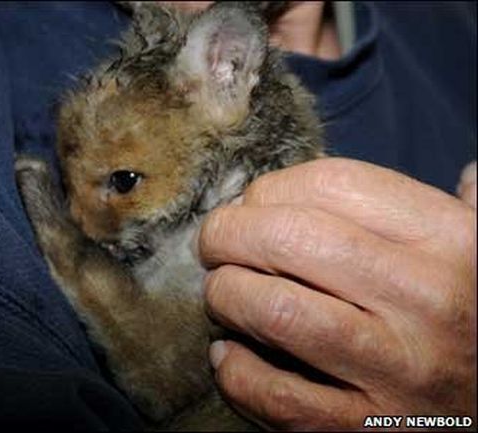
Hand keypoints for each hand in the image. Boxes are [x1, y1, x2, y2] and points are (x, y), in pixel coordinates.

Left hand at [198, 158, 475, 429]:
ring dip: (225, 293)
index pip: (330, 184)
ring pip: (273, 311)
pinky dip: (235, 372)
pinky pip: (277, 396)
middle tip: (216, 243)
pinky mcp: (367, 429)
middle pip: (288, 238)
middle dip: (227, 233)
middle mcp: (425, 299)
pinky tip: (228, 355)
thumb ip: (467, 208)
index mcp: (449, 240)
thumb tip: (464, 174)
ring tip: (222, 291)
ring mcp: (397, 370)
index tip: (251, 204)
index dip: (269, 189)